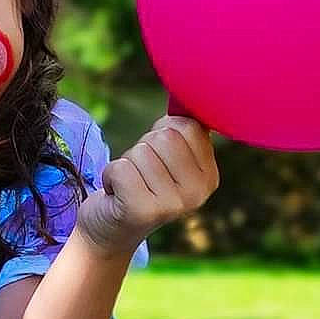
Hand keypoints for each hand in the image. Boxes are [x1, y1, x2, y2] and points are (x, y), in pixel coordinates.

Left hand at [78, 115, 218, 256]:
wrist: (110, 231)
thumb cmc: (138, 186)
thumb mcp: (167, 159)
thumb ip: (181, 130)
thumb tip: (187, 88)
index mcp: (209, 177)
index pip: (188, 126)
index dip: (163, 133)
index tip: (158, 158)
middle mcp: (197, 194)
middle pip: (165, 137)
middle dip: (143, 148)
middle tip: (140, 175)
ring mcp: (172, 205)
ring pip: (141, 152)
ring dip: (126, 164)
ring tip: (129, 186)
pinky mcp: (142, 211)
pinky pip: (120, 167)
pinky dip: (110, 175)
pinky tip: (117, 195)